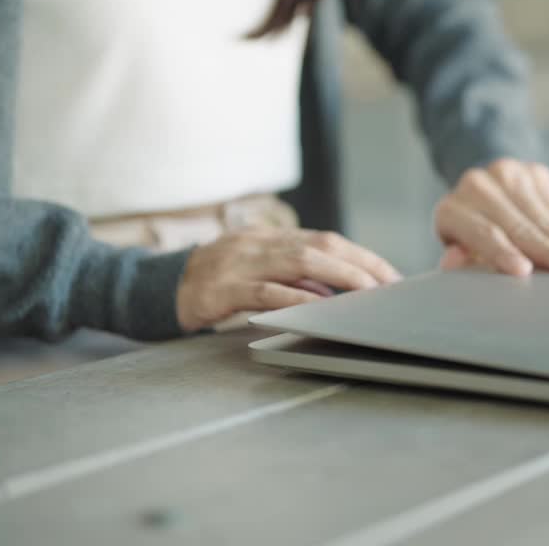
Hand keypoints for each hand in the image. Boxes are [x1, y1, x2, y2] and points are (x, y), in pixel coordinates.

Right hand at [176, 228, 401, 331]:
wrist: (158, 289)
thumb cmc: (215, 285)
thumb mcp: (256, 274)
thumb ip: (292, 279)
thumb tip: (336, 292)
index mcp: (269, 238)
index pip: (326, 239)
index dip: (361, 256)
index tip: (390, 276)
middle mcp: (258, 243)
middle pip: (321, 246)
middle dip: (361, 265)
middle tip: (390, 287)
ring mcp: (239, 263)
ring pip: (299, 262)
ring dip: (339, 278)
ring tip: (367, 295)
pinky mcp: (222, 289)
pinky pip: (266, 292)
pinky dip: (297, 299)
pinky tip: (321, 310)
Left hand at [434, 159, 548, 277]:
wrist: (485, 195)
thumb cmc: (473, 239)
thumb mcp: (461, 254)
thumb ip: (461, 261)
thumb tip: (454, 261)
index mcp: (452, 210)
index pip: (483, 232)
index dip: (504, 252)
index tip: (525, 271)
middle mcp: (477, 185)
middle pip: (518, 225)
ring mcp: (507, 174)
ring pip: (543, 215)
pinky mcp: (534, 172)